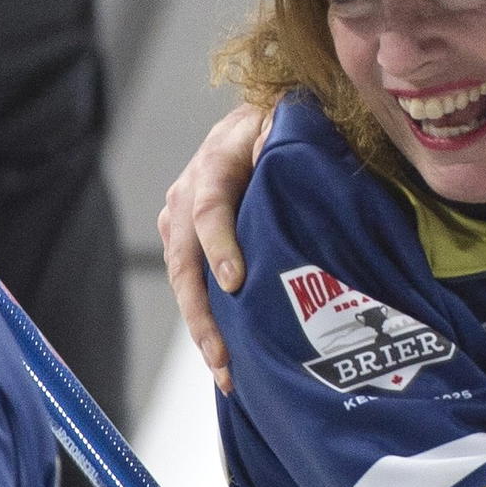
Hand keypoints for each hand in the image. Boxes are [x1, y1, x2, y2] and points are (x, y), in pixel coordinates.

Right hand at [158, 103, 271, 391]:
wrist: (261, 116)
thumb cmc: (287, 124)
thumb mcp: (291, 123)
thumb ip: (293, 146)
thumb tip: (305, 169)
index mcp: (217, 160)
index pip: (209, 207)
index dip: (219, 245)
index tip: (235, 282)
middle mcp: (187, 191)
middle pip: (185, 258)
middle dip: (202, 311)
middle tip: (224, 355)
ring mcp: (180, 219)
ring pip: (183, 280)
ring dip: (202, 327)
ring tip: (225, 370)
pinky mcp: (185, 241)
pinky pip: (190, 285)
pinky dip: (205, 321)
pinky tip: (226, 358)